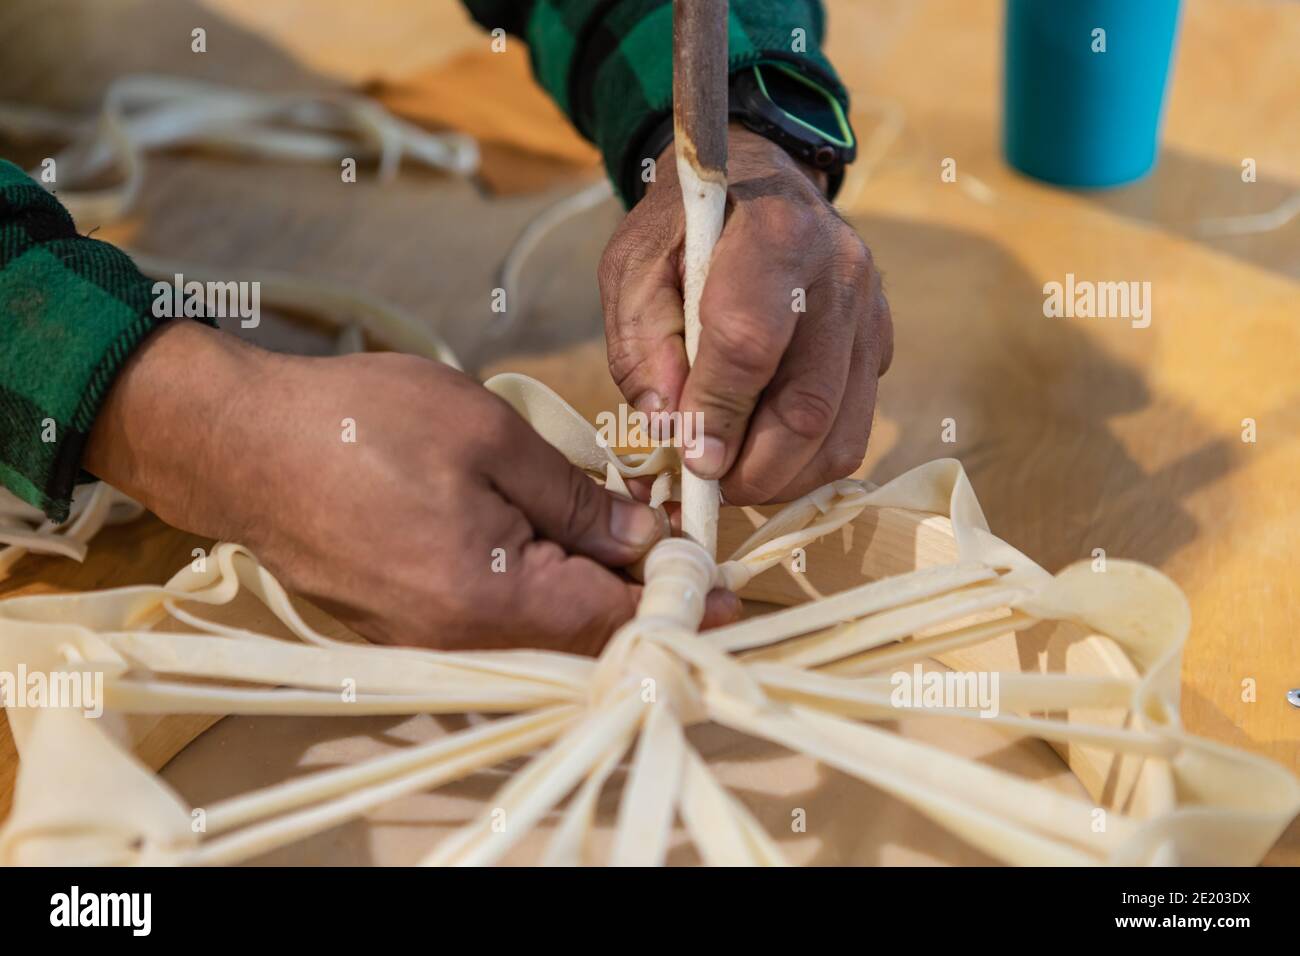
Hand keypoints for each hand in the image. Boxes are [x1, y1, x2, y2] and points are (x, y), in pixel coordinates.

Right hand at [85, 323, 738, 652]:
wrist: (240, 443)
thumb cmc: (361, 424)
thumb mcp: (488, 437)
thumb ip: (574, 498)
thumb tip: (640, 537)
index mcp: (489, 600)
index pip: (614, 618)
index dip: (680, 602)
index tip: (729, 590)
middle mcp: (460, 639)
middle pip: (580, 634)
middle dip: (640, 596)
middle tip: (687, 558)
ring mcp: (426, 637)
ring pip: (539, 627)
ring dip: (589, 589)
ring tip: (627, 540)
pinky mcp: (403, 621)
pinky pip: (495, 618)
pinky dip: (540, 587)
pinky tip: (556, 543)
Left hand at [599, 125, 892, 504]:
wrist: (756, 180)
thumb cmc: (684, 228)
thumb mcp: (635, 266)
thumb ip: (641, 344)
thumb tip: (668, 427)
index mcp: (774, 235)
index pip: (749, 345)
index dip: (717, 414)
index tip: (689, 459)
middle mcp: (839, 273)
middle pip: (807, 405)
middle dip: (753, 469)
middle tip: (709, 489)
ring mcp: (870, 311)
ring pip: (842, 432)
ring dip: (784, 479)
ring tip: (734, 481)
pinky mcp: (879, 342)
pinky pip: (854, 426)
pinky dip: (808, 462)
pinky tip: (765, 456)